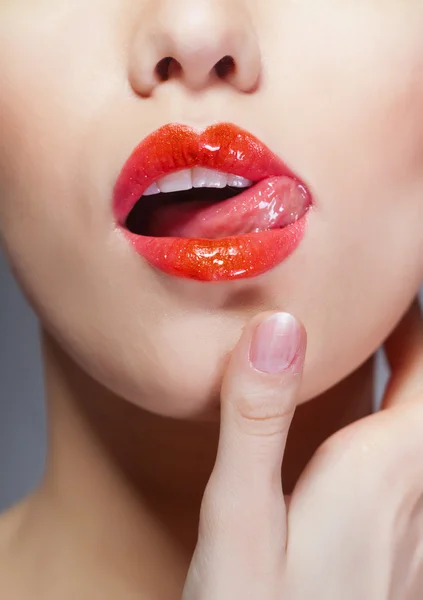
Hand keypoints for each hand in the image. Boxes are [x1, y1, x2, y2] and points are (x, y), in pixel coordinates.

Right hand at [182, 301, 422, 599]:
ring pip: (419, 443)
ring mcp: (410, 541)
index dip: (412, 326)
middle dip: (409, 352)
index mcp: (377, 475)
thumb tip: (275, 327)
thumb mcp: (239, 517)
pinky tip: (364, 453)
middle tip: (381, 318)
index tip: (388, 295)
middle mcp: (409, 503)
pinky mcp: (395, 566)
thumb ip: (256, 420)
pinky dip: (396, 439)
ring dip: (406, 393)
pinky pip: (410, 482)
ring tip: (382, 362)